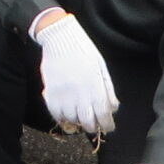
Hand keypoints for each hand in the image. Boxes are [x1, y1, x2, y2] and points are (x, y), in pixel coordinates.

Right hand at [32, 10, 116, 136]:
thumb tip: (113, 108)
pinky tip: (66, 114)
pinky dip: (61, 117)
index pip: (103, 114)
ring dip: (77, 121)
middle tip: (94, 125)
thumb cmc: (83, 50)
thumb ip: (107, 89)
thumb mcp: (101, 66)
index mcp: (95, 85)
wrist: (60, 37)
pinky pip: (55, 113)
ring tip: (80, 117)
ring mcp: (63, 93)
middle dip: (93, 127)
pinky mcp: (50, 91)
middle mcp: (79, 92)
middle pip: (87, 121)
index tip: (108, 126)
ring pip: (71, 119)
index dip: (107, 124)